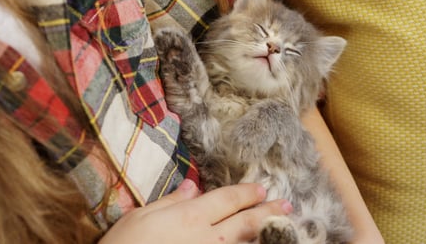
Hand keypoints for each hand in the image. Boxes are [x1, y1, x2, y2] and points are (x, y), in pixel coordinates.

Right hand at [99, 180, 292, 243]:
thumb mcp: (140, 216)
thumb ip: (170, 200)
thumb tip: (193, 187)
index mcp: (189, 217)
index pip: (226, 200)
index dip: (246, 194)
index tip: (262, 190)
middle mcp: (207, 238)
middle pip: (244, 223)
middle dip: (266, 212)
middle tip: (286, 205)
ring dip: (263, 234)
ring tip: (280, 227)